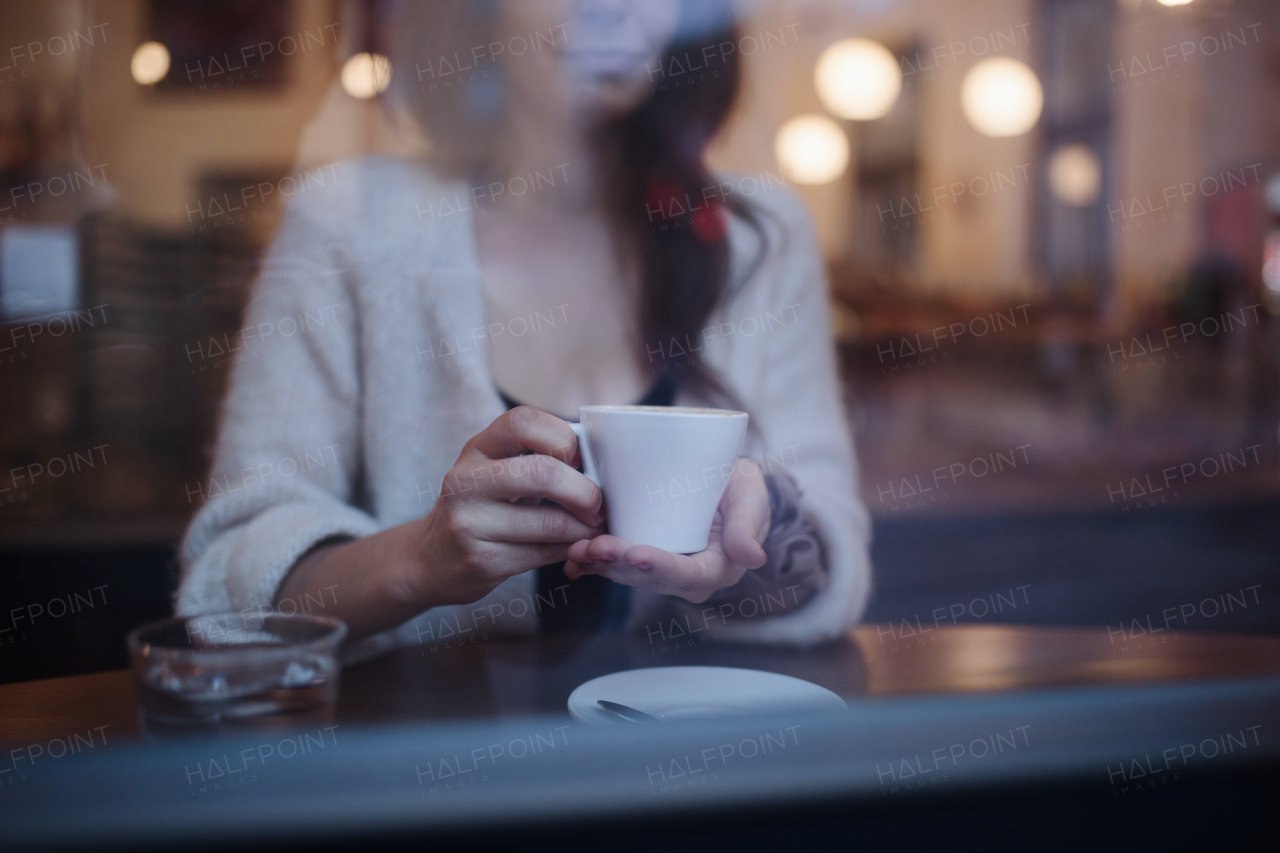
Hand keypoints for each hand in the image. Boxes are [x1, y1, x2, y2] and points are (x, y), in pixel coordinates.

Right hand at [408, 407, 605, 605]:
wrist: (432, 558)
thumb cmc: (481, 507)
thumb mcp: (495, 469)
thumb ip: (537, 457)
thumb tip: (600, 460)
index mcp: (476, 448)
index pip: (523, 422)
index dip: (563, 437)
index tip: (579, 459)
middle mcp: (466, 481)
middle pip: (543, 473)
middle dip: (584, 491)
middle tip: (598, 505)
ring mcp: (469, 523)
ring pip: (551, 523)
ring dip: (584, 528)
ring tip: (593, 528)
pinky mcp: (481, 561)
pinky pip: (544, 554)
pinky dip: (570, 549)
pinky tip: (574, 546)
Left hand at [563, 458, 770, 602]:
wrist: (723, 483)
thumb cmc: (740, 489)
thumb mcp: (752, 497)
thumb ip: (749, 525)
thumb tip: (754, 558)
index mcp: (714, 569)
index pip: (686, 576)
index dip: (659, 567)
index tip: (635, 553)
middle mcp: (682, 576)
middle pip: (647, 577)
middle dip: (618, 564)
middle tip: (593, 547)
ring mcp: (658, 568)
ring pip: (625, 573)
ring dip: (599, 563)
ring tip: (577, 548)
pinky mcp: (639, 555)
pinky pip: (613, 564)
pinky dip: (590, 563)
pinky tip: (572, 559)